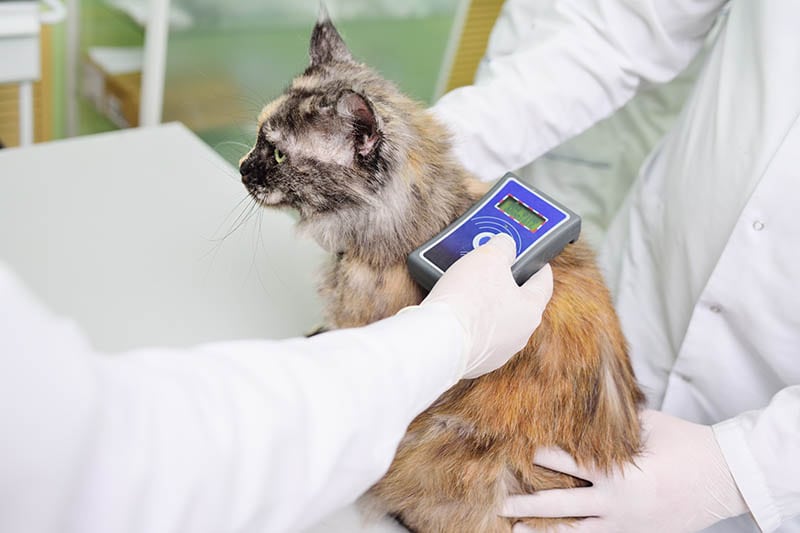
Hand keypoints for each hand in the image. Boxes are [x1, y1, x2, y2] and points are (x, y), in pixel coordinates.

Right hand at [421, 233, 552, 378]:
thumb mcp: (489, 256)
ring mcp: (496, 352)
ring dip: (484, 304)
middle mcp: (518, 335)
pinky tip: (453, 311)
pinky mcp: (473, 362)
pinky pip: (474, 336)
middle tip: (490, 267)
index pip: (543, 282)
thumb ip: (503, 245)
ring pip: (495, 321)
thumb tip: (505, 245)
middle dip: (504, 282)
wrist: (436, 340)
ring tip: (465, 287)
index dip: (538, 264)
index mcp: (531, 310)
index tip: (533, 257)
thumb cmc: (467, 299)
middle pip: (517, 301)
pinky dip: (467, 323)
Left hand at [501, 410, 747, 531]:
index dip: (540, 457)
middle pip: (562, 505)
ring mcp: (627, 524)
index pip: (567, 464)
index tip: (515, 452)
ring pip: (576, 530)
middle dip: (530, 503)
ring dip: (546, 529)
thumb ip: (613, 424)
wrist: (727, 478)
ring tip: (518, 528)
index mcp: (619, 474)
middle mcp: (618, 503)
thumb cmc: (688, 444)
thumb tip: (582, 408)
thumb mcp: (649, 425)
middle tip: (503, 503)